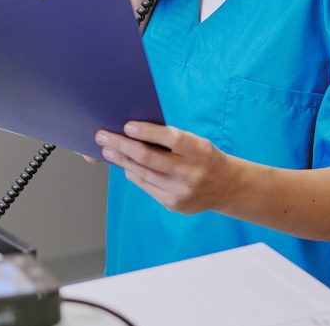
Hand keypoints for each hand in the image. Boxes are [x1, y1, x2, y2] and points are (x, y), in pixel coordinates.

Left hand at [95, 122, 229, 214]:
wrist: (226, 187)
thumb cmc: (204, 156)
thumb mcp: (196, 142)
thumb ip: (171, 139)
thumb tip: (134, 130)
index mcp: (200, 151)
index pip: (171, 138)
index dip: (148, 132)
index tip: (127, 125)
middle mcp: (191, 173)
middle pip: (149, 158)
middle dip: (122, 146)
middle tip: (103, 136)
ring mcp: (181, 192)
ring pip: (143, 173)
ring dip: (121, 160)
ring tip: (107, 149)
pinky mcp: (173, 204)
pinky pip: (146, 186)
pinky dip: (133, 173)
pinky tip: (124, 165)